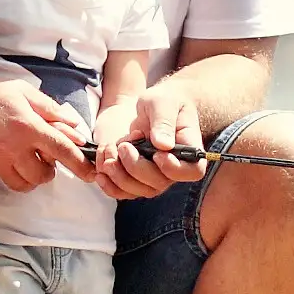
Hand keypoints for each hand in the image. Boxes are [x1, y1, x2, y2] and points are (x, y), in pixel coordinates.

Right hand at [0, 75, 95, 192]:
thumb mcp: (22, 91)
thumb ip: (50, 109)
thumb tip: (74, 126)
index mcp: (27, 125)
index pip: (62, 150)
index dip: (80, 164)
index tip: (91, 173)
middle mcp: (13, 147)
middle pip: (43, 175)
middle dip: (49, 171)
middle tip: (43, 158)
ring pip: (24, 184)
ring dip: (30, 176)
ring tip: (25, 160)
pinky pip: (2, 177)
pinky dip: (8, 171)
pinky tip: (1, 154)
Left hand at [103, 77, 205, 198]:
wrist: (155, 107)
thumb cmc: (165, 101)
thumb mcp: (163, 102)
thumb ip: (163, 121)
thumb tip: (163, 145)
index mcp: (188, 148)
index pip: (192, 171)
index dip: (174, 169)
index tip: (156, 154)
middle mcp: (174, 168)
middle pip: (159, 183)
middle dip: (136, 168)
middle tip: (124, 146)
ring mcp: (156, 176)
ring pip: (140, 190)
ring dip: (120, 176)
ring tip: (109, 153)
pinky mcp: (138, 179)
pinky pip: (125, 192)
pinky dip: (110, 185)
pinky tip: (101, 171)